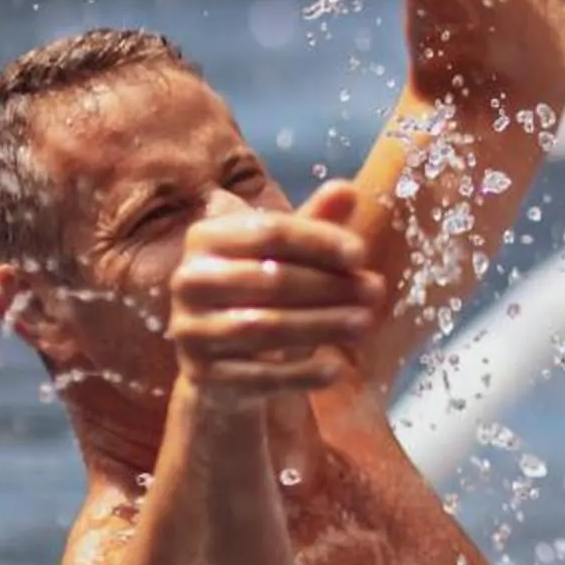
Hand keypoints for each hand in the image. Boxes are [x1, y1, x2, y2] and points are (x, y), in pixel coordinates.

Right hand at [168, 181, 385, 398]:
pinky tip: (337, 368)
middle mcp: (189, 280)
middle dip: (331, 285)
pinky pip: (259, 374)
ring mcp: (190, 329)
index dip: (320, 241)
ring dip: (324, 325)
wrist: (221, 361)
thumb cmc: (262, 291)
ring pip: (266, 326)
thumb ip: (314, 223)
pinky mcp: (200, 374)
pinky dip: (301, 372)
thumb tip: (347, 189)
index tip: (361, 254)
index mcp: (205, 238)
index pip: (269, 232)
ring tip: (366, 324)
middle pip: (272, 279)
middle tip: (376, 291)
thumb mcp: (287, 254)